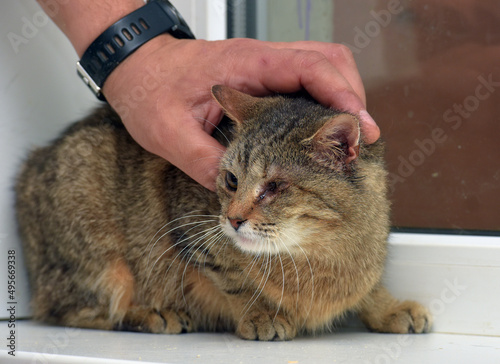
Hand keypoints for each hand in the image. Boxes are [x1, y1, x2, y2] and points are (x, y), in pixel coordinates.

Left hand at [103, 35, 378, 190]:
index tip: (359, 127)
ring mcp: (264, 70)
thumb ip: (206, 162)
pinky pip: (304, 83)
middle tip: (360, 138)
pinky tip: (319, 133)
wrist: (136, 68)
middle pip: (328, 61)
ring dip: (341, 98)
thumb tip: (240, 194)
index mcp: (246, 65)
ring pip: (321, 69)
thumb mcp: (169, 133)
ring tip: (347, 138)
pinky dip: (322, 103)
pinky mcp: (262, 81)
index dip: (341, 94)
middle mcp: (262, 62)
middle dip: (352, 96)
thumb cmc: (149, 90)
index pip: (309, 67)